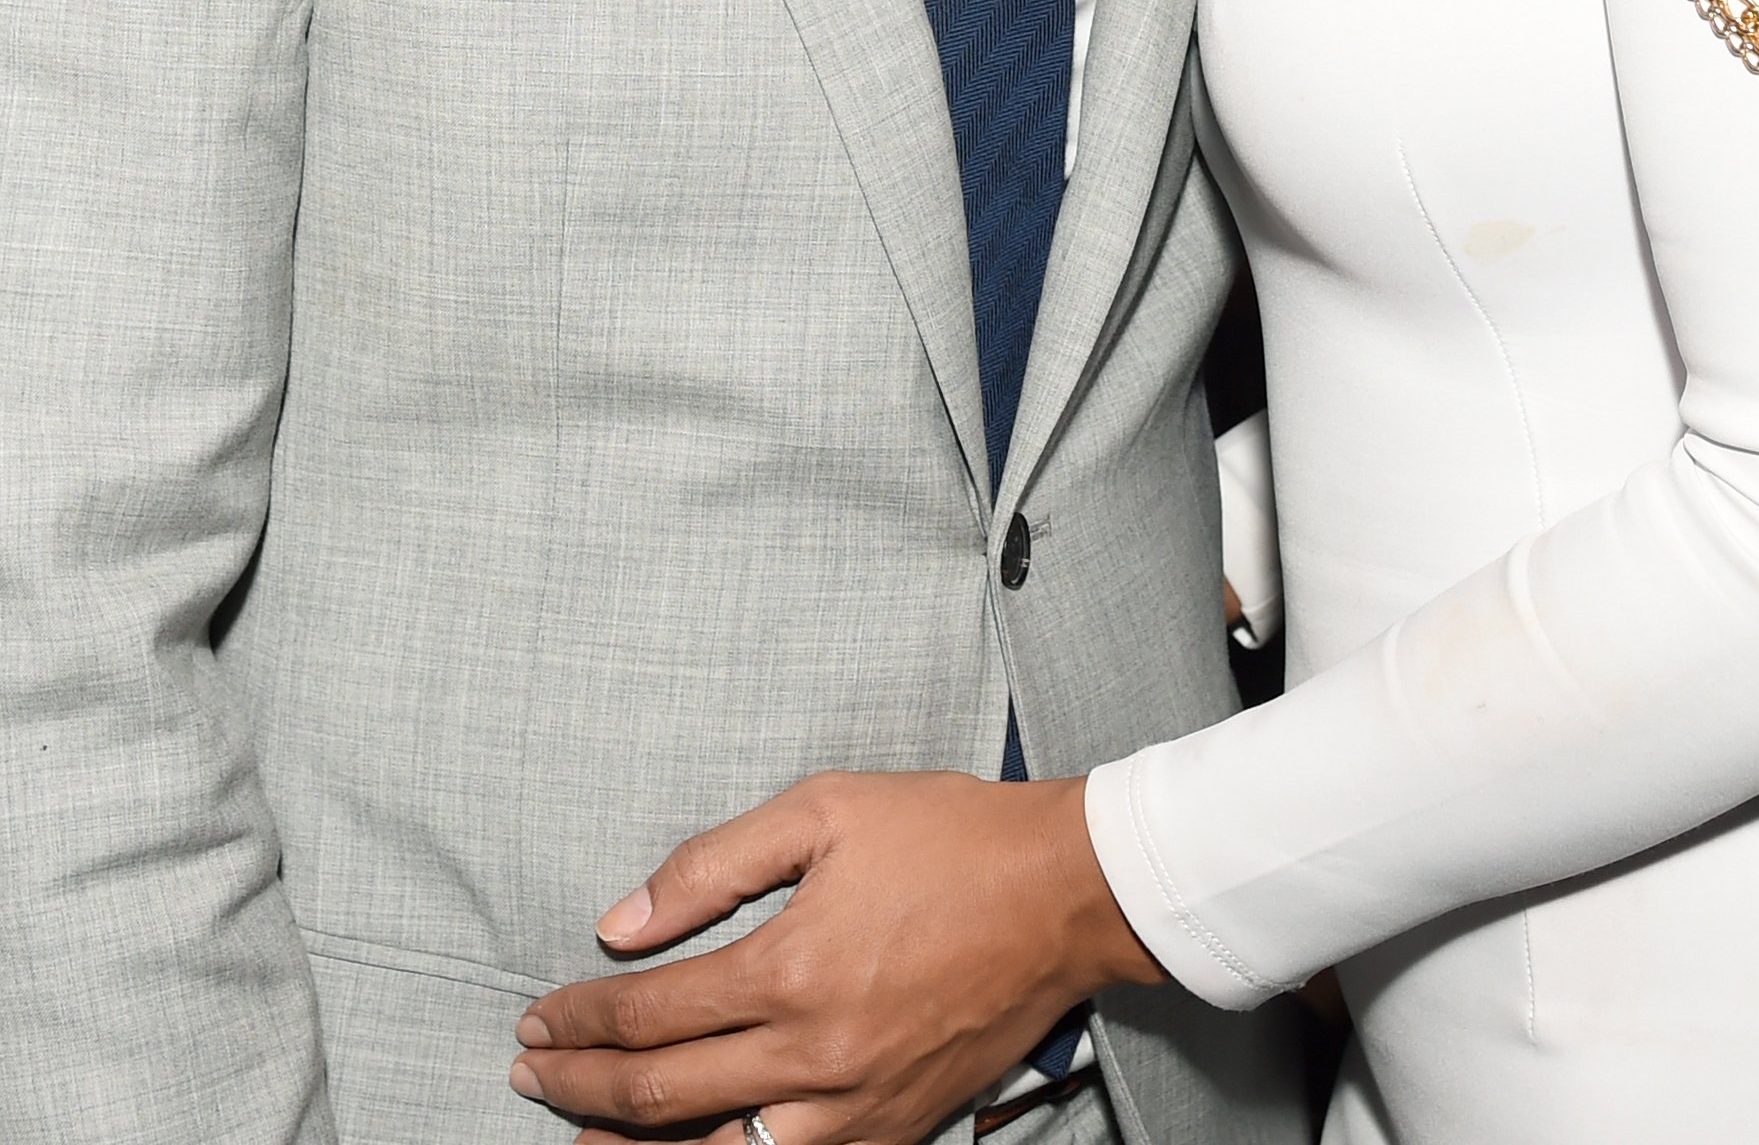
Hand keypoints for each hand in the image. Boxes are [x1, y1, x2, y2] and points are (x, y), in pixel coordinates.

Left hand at [509, 771, 1162, 1142]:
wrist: (1065, 893)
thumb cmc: (950, 837)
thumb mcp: (826, 810)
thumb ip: (713, 865)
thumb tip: (620, 921)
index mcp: (791, 969)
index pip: (650, 1015)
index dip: (580, 1022)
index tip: (537, 1018)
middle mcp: (814, 1055)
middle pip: (664, 1096)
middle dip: (582, 1089)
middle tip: (530, 1074)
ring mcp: (855, 1107)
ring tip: (585, 1143)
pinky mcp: (894, 1129)